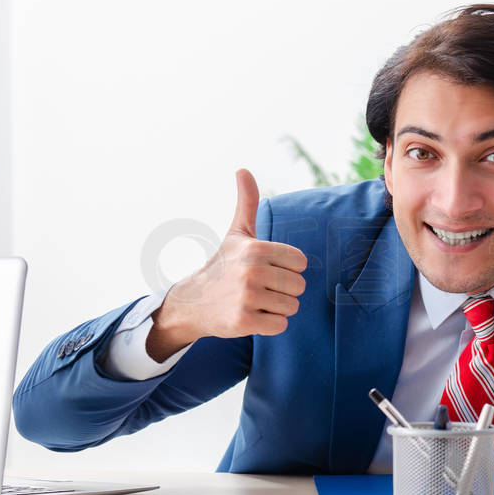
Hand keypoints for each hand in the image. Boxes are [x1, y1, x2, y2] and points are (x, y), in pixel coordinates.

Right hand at [147, 169, 307, 361]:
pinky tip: (251, 316)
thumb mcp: (237, 233)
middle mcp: (252, 271)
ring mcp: (248, 297)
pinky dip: (270, 324)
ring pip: (292, 307)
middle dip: (283, 290)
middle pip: (299, 286)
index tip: (267, 269)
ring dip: (277, 308)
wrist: (193, 302)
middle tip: (259, 288)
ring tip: (254, 301)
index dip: (287, 269)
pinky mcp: (244, 321)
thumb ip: (247, 202)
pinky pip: (281, 325)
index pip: (300, 263)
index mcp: (256, 248)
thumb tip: (243, 169)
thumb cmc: (223, 265)